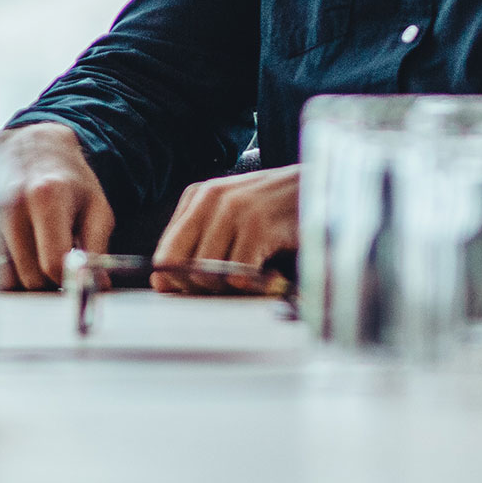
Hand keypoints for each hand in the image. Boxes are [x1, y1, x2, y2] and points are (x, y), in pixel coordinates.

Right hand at [0, 123, 114, 289]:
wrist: (33, 145)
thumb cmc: (69, 179)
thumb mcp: (97, 207)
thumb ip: (98, 247)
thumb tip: (98, 284)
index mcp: (45, 198)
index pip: (53, 264)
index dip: (68, 279)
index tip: (75, 276)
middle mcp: (10, 205)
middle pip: (28, 277)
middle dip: (48, 281)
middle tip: (60, 266)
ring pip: (6, 279)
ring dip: (26, 277)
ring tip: (40, 256)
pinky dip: (8, 270)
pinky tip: (22, 252)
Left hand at [154, 167, 302, 287]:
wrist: (321, 189)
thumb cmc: (274, 210)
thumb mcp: (229, 219)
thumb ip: (196, 246)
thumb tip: (161, 285)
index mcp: (197, 197)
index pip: (165, 252)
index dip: (175, 282)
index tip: (195, 294)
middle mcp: (211, 199)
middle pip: (181, 266)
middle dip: (201, 289)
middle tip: (229, 290)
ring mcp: (235, 210)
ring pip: (207, 272)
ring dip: (229, 289)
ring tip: (251, 281)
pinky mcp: (259, 226)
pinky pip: (239, 273)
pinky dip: (253, 286)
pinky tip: (270, 278)